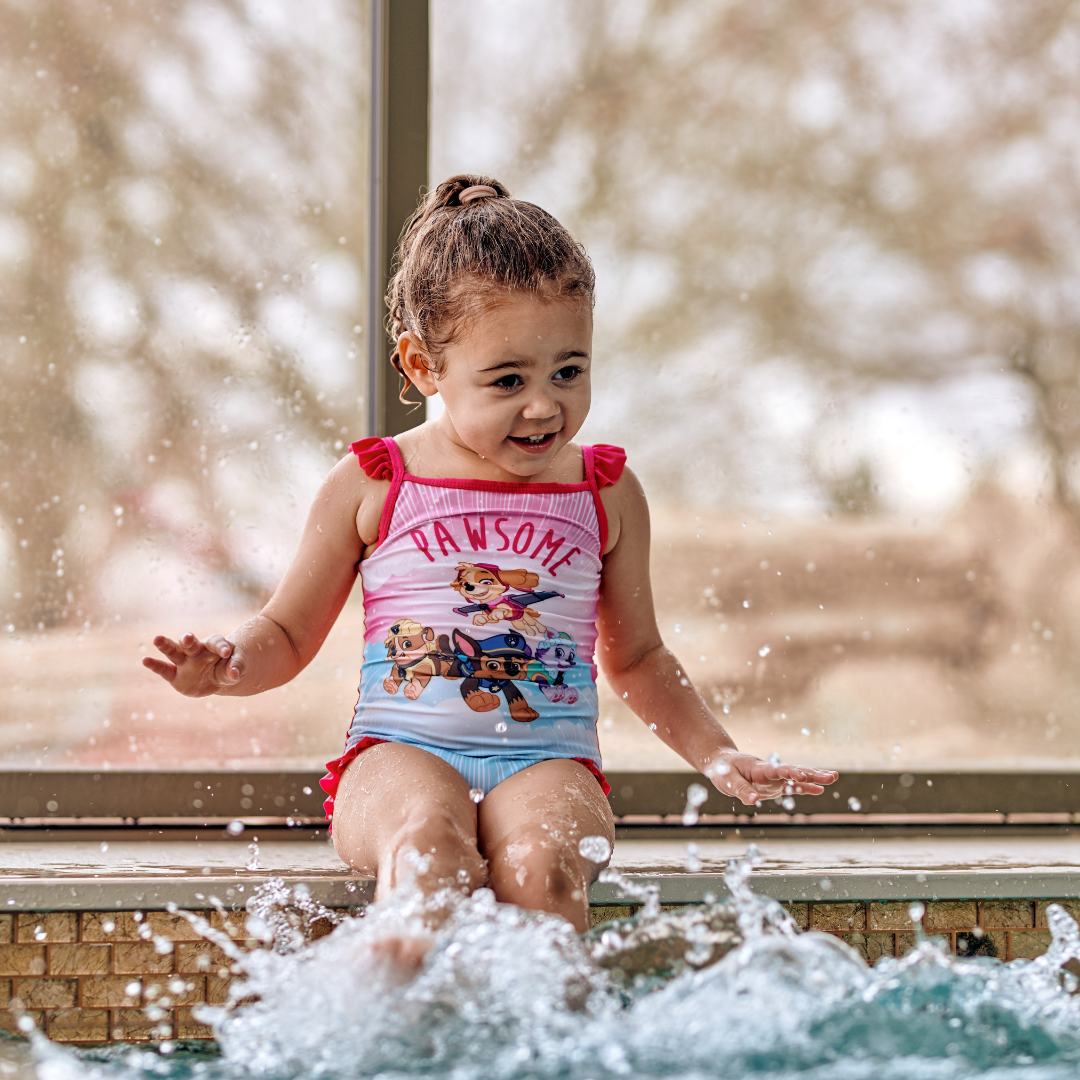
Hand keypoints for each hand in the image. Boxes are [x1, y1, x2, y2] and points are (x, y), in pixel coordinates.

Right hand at [142, 632, 245, 696]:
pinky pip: (164, 669)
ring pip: (174, 651)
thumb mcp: (238, 667)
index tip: (227, 652)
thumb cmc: (230, 666)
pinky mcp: (175, 675)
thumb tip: (234, 674)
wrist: (218, 678)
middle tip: (187, 637)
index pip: (216, 643)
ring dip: (166, 645)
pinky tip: (145, 660)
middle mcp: (196, 651)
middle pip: (190, 643)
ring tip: (157, 638)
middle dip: (188, 640)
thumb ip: (237, 668)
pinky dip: (155, 665)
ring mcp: (184, 662)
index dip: (221, 647)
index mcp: (213, 645)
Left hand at [705, 750, 837, 805]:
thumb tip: (752, 801)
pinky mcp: (774, 784)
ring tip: (833, 777)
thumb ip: (741, 790)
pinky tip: (820, 790)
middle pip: (794, 771)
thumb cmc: (722, 769)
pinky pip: (793, 786)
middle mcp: (771, 772)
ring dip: (815, 777)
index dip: (791, 773)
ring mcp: (774, 778)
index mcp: (760, 768)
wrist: (722, 762)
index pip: (778, 770)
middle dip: (813, 774)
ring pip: (798, 777)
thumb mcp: (726, 780)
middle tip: (832, 776)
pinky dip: (806, 787)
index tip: (804, 776)